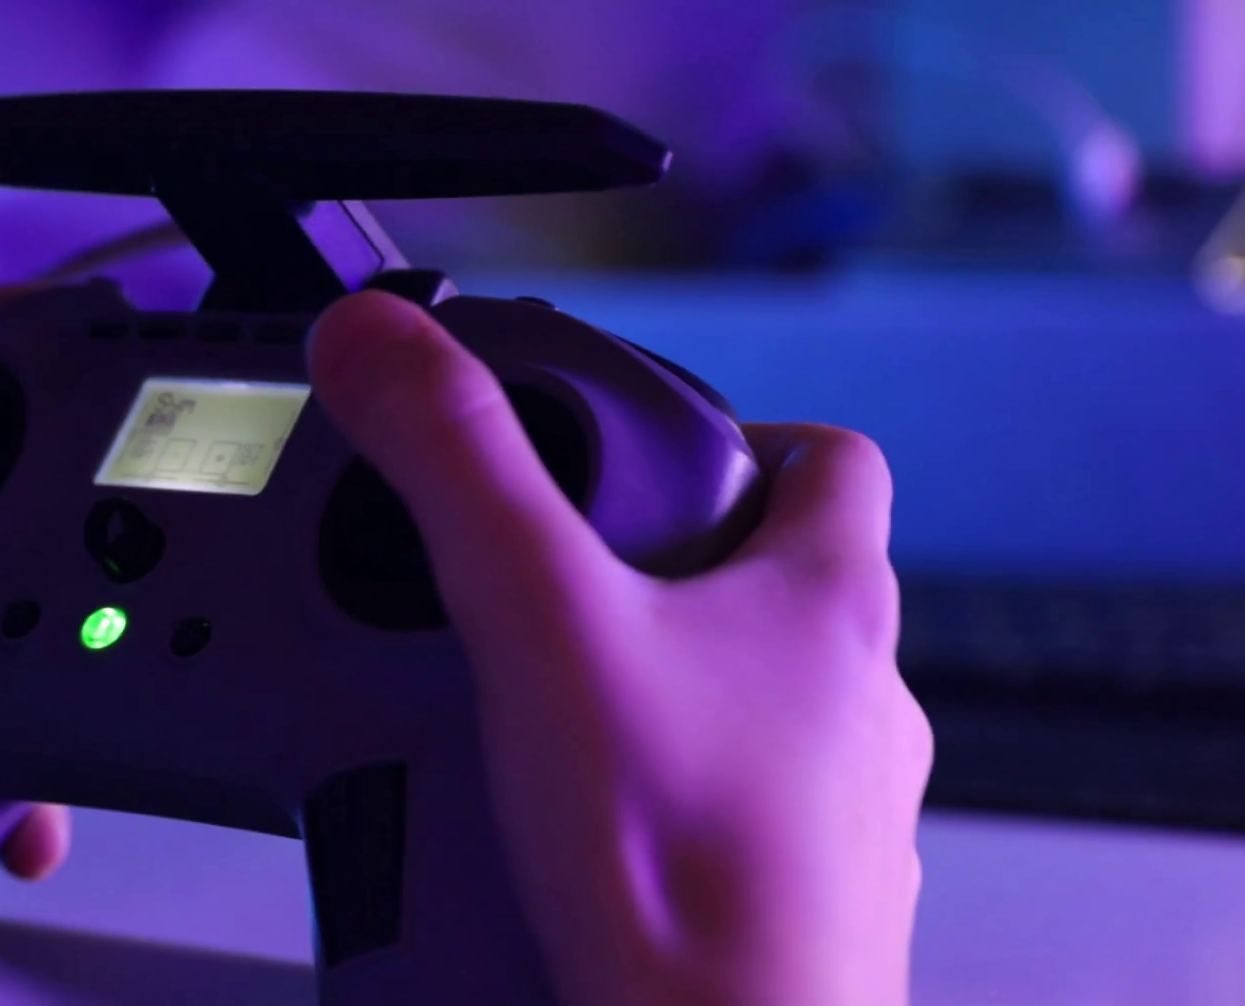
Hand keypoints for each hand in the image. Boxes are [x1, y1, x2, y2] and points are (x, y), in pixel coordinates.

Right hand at [309, 290, 930, 1005]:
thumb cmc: (685, 874)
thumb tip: (386, 343)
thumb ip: (457, 466)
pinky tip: (585, 836)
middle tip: (561, 587)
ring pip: (759, 709)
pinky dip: (669, 802)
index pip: (829, 456)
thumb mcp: (540, 624)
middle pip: (780, 584)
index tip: (660, 446)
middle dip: (670, 572)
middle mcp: (858, 702)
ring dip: (667, 694)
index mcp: (825, 603)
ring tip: (551, 718)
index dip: (746, 429)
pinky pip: (738, 815)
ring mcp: (841, 810)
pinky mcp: (802, 900)